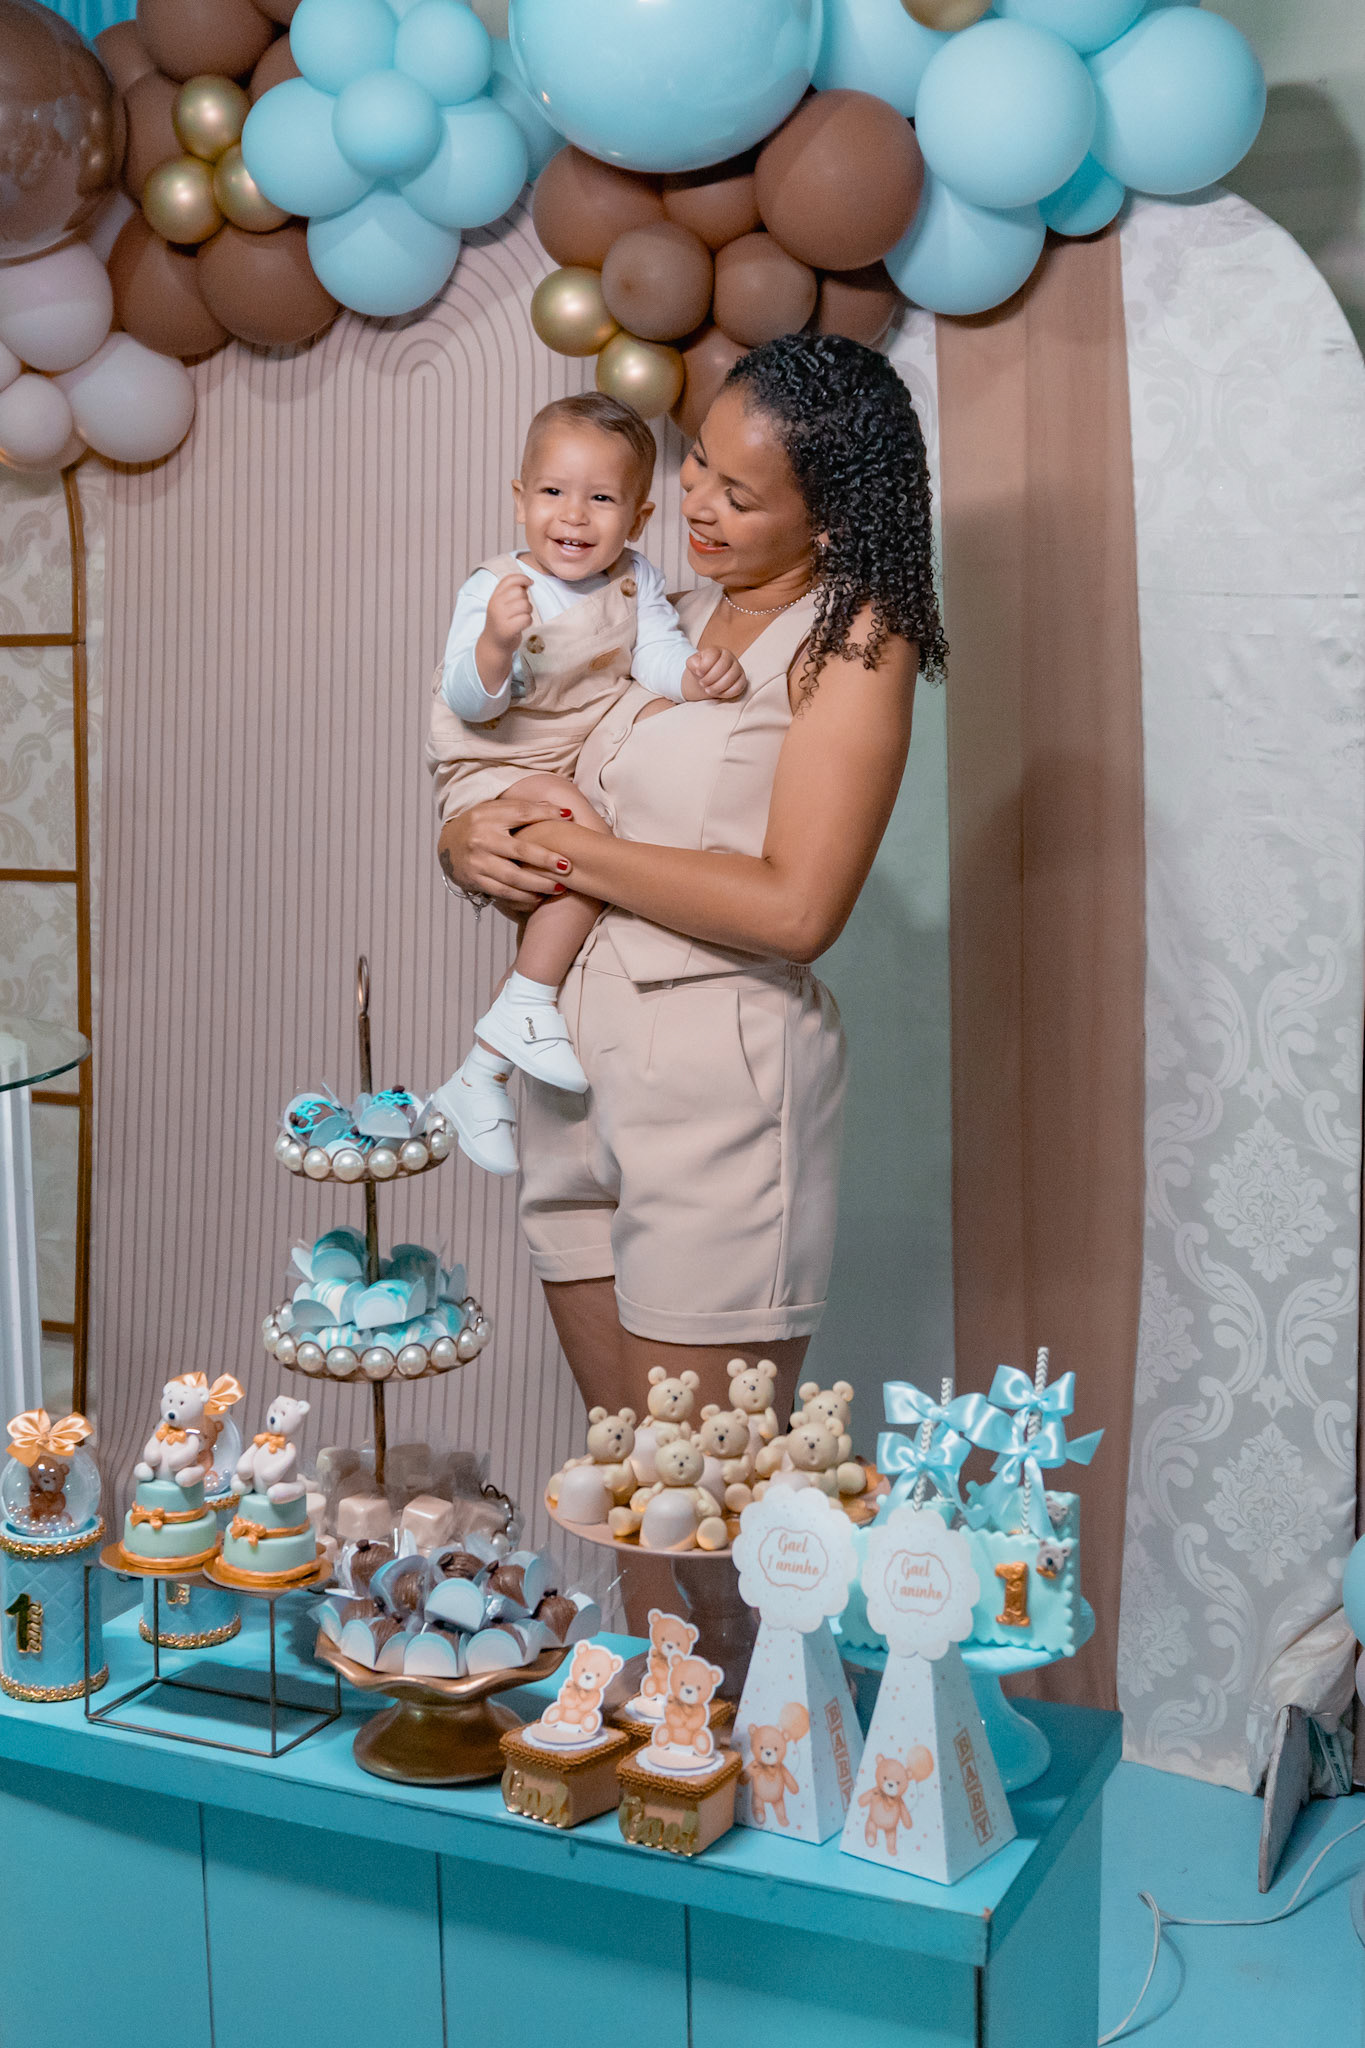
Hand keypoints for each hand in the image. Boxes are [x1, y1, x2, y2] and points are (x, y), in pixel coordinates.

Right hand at [438, 795, 570, 914]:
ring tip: (560, 888)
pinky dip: (523, 897)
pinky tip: (540, 898)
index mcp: (488, 816)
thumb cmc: (480, 826)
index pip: (520, 812)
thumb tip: (563, 812)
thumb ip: (524, 810)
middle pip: (519, 850)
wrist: (447, 846)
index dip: (545, 814)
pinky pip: (503, 892)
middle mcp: (481, 838)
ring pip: (512, 877)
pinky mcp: (475, 880)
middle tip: (567, 866)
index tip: (568, 817)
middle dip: (545, 859)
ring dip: (538, 884)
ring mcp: (477, 861)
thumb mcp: (495, 811)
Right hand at [477, 572, 533, 686]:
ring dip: (529, 611)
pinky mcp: (508, 629)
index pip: (509, 580)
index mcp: (494, 597)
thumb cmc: (501, 623)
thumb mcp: (501, 605)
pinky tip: (522, 625)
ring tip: (522, 617)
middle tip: (522, 608)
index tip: (530, 583)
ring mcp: (500, 617)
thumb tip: (526, 582)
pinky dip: (528, 622)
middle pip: (519, 592)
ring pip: (525, 605)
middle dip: (526, 599)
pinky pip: (527, 619)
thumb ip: (510, 593)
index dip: (523, 578)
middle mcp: (495, 605)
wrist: (493, 645)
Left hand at [682, 646, 746, 701]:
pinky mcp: (742, 680)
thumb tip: (699, 669)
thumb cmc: (701, 671)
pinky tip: (718, 694)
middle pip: (723, 666)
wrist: (708, 681)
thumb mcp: (692, 664)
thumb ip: (692, 663)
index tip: (697, 673)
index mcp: (717, 651)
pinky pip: (738, 687)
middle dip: (710, 678)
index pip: (713, 655)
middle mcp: (729, 657)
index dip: (704, 666)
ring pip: (731, 677)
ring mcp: (737, 668)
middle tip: (702, 684)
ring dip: (717, 687)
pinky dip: (727, 693)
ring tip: (708, 690)